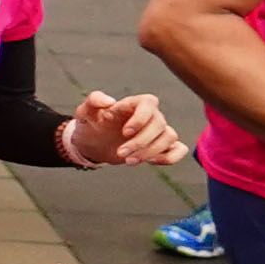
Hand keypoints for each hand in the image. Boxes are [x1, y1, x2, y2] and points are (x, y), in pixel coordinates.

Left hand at [61, 89, 187, 168]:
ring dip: (151, 152)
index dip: (141, 118)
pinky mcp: (161, 146)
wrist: (93, 143)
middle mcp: (150, 115)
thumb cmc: (91, 124)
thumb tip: (109, 101)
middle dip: (141, 142)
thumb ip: (93, 101)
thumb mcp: (85, 112)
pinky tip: (151, 162)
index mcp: (133, 104)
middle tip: (120, 153)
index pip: (149, 103)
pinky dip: (170, 157)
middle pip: (160, 124)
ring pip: (170, 137)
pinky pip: (179, 149)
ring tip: (128, 161)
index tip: (125, 132)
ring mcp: (157, 131)